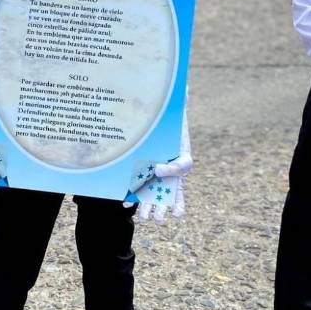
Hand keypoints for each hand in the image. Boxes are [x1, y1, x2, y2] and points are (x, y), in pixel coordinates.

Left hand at [126, 107, 190, 221]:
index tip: (157, 168)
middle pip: (172, 189)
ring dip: (153, 207)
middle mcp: (173, 169)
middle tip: (158, 216)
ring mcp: (161, 176)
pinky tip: (126, 204)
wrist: (157, 126)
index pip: (183, 165)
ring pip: (159, 196)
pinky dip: (135, 197)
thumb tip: (184, 90)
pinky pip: (143, 190)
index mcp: (182, 154)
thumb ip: (178, 102)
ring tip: (147, 219)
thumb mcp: (172, 110)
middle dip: (165, 204)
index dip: (172, 170)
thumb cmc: (167, 119)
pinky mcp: (146, 176)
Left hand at [127, 155, 190, 222]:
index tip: (176, 214)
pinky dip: (130, 198)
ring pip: (146, 200)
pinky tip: (128, 203)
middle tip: (158, 219)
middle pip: (160, 205)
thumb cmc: (179, 152)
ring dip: (144, 211)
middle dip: (159, 214)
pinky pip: (133, 190)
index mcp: (175, 187)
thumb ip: (175, 167)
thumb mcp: (183, 159)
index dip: (178, 210)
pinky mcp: (138, 178)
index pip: (177, 203)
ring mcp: (149, 184)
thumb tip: (157, 171)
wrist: (164, 140)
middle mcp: (162, 188)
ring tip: (143, 217)